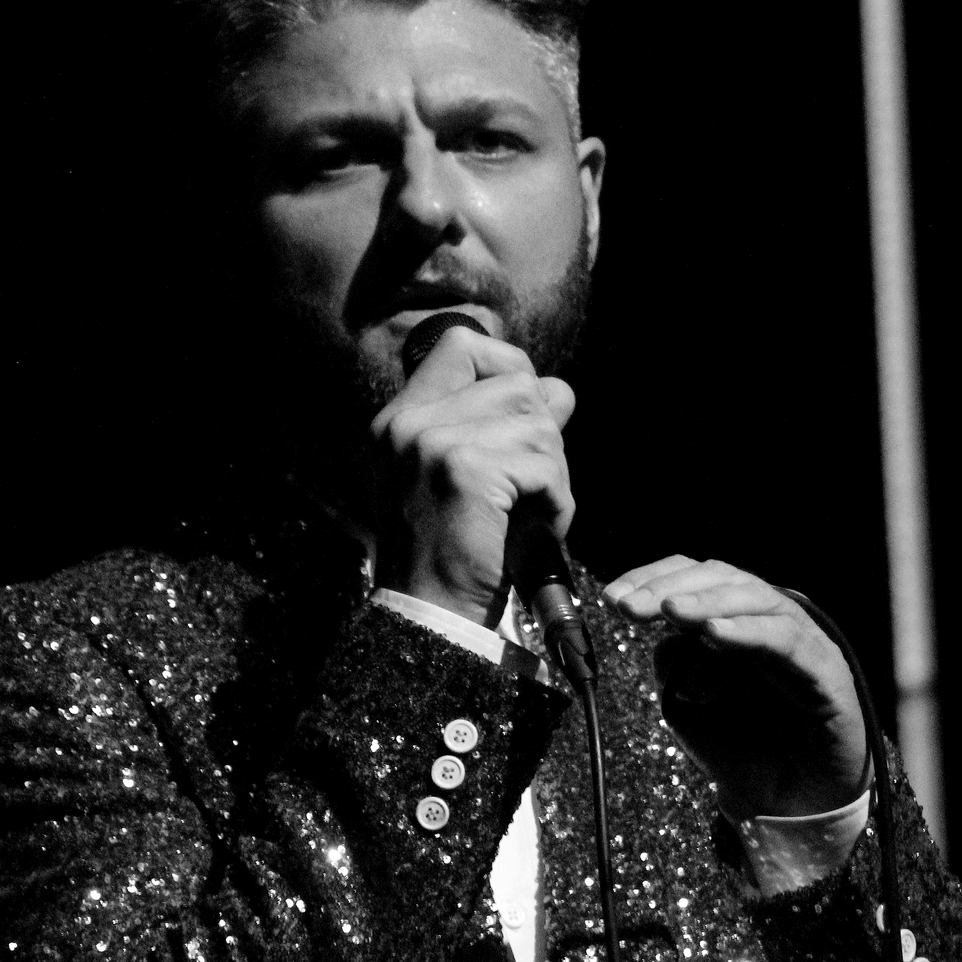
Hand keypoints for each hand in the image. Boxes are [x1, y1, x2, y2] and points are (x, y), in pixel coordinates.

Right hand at [369, 325, 576, 626]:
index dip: (508, 364)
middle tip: (534, 486)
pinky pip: (544, 465)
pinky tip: (537, 531)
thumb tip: (560, 390)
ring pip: (537, 421)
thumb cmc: (458, 553)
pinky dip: (557, 502)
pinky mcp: (464, 470)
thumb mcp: (473, 478)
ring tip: (532, 512)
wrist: (431, 617)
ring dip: (554, 471)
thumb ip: (507, 426)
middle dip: (544, 433)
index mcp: (400, 418)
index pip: (461, 343)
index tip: (525, 411)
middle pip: (516, 382)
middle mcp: (408, 422)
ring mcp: (431, 443)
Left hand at [604, 557, 868, 818]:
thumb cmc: (741, 752)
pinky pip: (786, 638)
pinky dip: (747, 630)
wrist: (788, 808)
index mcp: (732, 620)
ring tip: (670, 611)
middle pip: (720, 577)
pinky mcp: (826, 667)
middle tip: (629, 607)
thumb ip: (674, 663)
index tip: (612, 599)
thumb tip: (665, 632)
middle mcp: (767, 620)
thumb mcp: (687, 706)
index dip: (651, 579)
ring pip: (754, 598)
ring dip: (706, 602)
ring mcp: (800, 639)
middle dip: (669, 588)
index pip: (692, 578)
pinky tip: (713, 635)